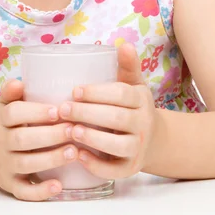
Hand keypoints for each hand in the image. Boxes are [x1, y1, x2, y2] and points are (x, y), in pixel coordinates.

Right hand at [0, 79, 78, 200]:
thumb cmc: (4, 125)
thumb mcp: (3, 106)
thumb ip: (11, 93)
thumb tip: (20, 82)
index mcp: (0, 120)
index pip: (13, 114)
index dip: (34, 112)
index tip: (56, 110)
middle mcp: (0, 143)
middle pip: (22, 140)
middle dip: (49, 135)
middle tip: (73, 130)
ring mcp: (4, 165)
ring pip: (26, 164)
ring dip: (51, 159)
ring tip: (73, 152)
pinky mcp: (10, 185)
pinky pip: (24, 191)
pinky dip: (40, 192)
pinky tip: (58, 186)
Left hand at [58, 43, 158, 178]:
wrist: (152, 139)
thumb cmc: (131, 106)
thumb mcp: (132, 84)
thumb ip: (126, 65)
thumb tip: (123, 44)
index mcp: (141, 100)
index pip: (120, 94)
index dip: (96, 92)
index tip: (74, 90)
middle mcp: (143, 124)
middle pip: (115, 119)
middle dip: (87, 114)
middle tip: (62, 109)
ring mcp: (138, 148)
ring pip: (117, 146)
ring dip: (92, 139)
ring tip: (70, 131)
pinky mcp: (131, 169)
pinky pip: (115, 171)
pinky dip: (96, 165)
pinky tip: (78, 155)